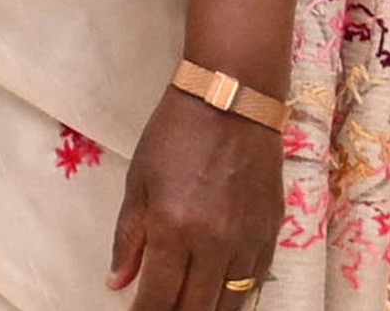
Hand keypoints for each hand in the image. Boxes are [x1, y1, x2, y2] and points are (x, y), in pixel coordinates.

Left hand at [104, 88, 284, 310]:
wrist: (232, 99)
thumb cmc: (177, 134)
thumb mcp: (139, 182)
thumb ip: (128, 238)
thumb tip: (117, 282)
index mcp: (173, 228)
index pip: (158, 297)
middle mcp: (214, 242)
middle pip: (195, 308)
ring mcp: (247, 239)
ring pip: (229, 303)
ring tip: (189, 307)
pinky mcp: (271, 231)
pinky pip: (255, 281)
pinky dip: (235, 295)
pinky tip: (219, 295)